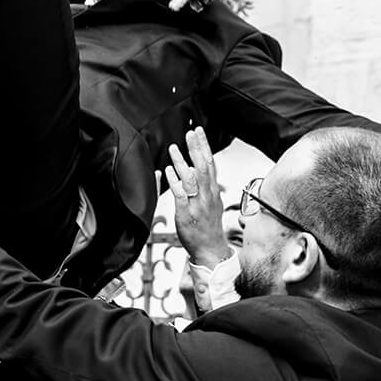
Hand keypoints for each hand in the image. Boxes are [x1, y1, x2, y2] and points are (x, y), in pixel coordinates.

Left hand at [164, 129, 229, 265]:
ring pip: (192, 179)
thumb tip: (197, 168)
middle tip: (190, 133)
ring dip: (182, 162)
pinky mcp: (187, 214)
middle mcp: (207, 195)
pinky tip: (168, 171)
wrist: (211, 249)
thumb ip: (205, 185)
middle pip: (203, 167)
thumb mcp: (211, 202)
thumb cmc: (209, 226)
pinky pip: (181, 195)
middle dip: (196, 148)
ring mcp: (197, 204)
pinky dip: (175, 182)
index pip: (210, 163)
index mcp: (212, 191)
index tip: (198, 132)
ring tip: (173, 148)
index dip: (204, 146)